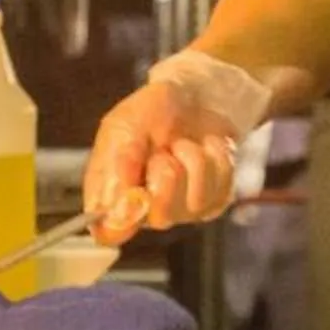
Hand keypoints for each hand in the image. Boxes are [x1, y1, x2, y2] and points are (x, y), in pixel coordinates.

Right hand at [84, 53, 272, 240]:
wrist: (195, 96)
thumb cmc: (152, 114)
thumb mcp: (124, 126)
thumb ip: (116, 163)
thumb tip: (109, 205)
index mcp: (113, 195)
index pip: (109, 233)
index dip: (121, 221)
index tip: (135, 193)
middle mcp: (145, 211)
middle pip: (159, 217)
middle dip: (166, 173)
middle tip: (162, 151)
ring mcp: (182, 211)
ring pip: (195, 201)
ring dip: (192, 159)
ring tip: (183, 144)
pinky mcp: (213, 203)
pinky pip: (221, 190)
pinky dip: (215, 158)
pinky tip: (205, 147)